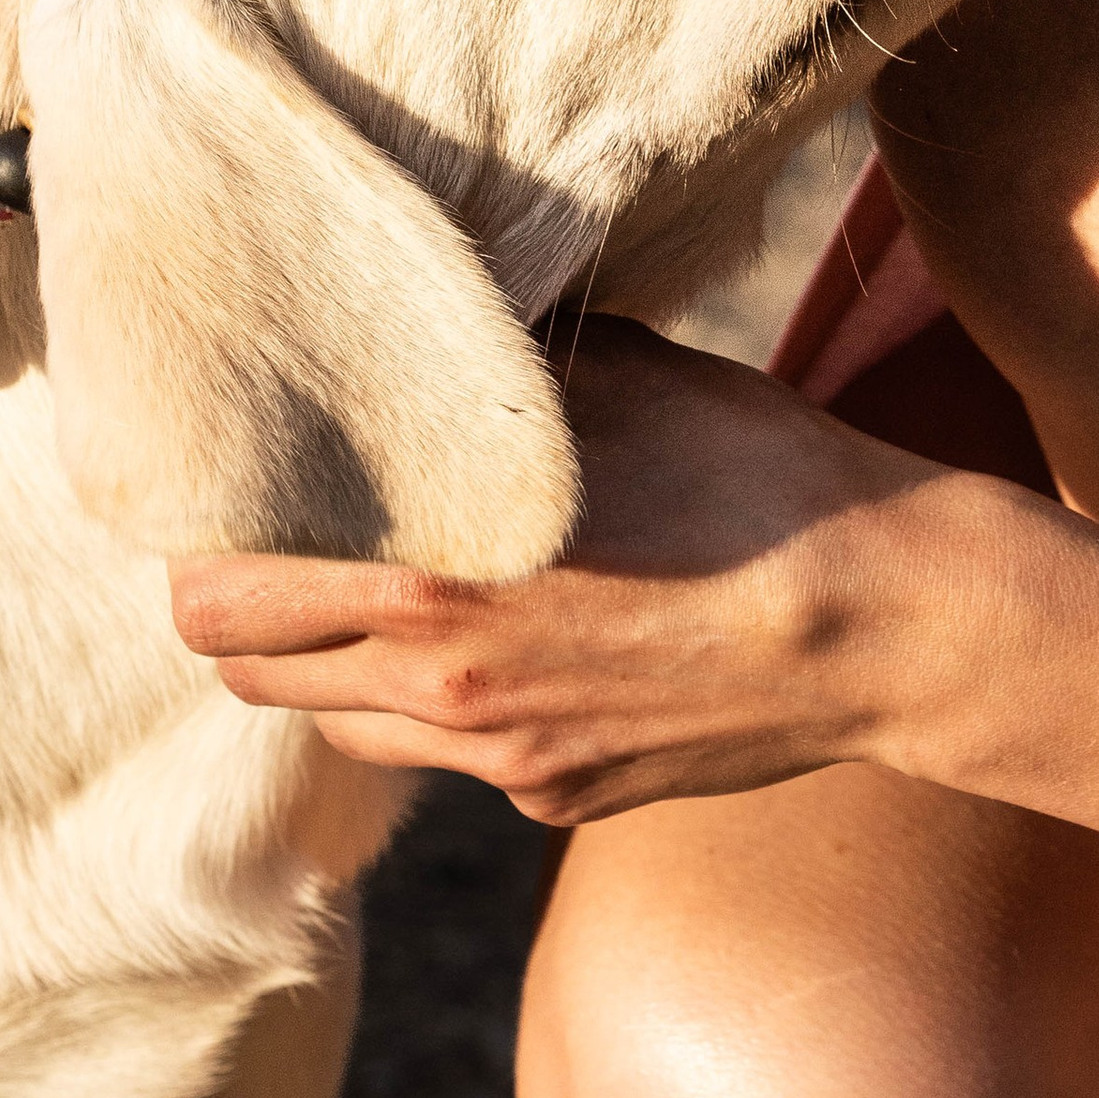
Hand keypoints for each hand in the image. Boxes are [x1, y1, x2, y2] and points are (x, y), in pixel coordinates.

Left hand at [170, 320, 1030, 818]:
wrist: (894, 623)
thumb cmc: (764, 474)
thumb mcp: (620, 380)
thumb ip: (498, 357)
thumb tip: (425, 300)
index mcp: (430, 581)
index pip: (216, 597)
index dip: (204, 540)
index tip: (230, 485)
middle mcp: (443, 690)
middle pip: (247, 672)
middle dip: (248, 602)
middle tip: (290, 530)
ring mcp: (502, 761)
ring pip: (338, 724)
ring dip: (336, 657)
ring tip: (395, 577)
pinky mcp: (557, 797)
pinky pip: (452, 755)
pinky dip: (446, 699)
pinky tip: (522, 632)